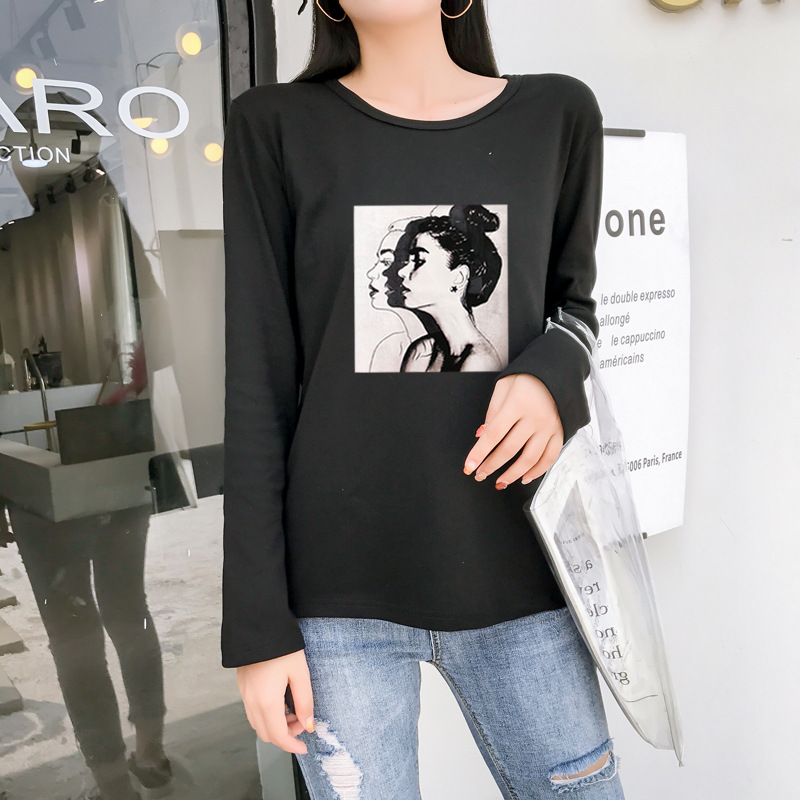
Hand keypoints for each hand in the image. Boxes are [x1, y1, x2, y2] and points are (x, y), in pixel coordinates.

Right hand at [236, 649, 314, 753]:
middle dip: (285, 734)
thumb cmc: (281, 646)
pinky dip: (266, 714)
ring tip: (293, 709)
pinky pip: (252, 710)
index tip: (303, 747)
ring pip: (257, 723)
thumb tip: (308, 725)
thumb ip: (305, 701)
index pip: (278, 736)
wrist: (258, 624)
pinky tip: (280, 700)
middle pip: (266, 733)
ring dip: (275, 724)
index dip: (292, 746)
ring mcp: (244, 693)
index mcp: (267, 701)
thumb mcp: (300, 673)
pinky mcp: (242, 685)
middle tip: (302, 721)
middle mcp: (251, 701)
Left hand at [463, 373, 563, 488]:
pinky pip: (550, 457)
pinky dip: (538, 471)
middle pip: (509, 449)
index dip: (479, 453)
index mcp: (517, 404)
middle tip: (479, 474)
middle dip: (491, 466)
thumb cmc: (526, 377)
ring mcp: (549, 427)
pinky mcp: (560, 432)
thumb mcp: (503, 387)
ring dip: (512, 474)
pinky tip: (525, 477)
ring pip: (530, 458)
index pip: (493, 434)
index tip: (468, 466)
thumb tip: (481, 435)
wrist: (557, 370)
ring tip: (500, 482)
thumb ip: (492, 412)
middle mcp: (534, 418)